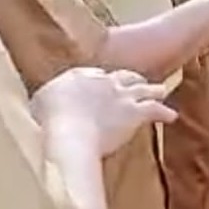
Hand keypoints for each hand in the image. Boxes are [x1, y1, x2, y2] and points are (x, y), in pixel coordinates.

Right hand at [31, 68, 177, 156]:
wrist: (68, 133)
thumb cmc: (48, 124)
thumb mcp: (38, 107)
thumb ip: (43, 104)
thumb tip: (36, 109)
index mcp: (78, 76)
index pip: (96, 75)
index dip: (103, 80)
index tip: (106, 83)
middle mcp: (103, 81)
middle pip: (123, 76)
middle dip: (132, 78)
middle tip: (137, 81)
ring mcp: (121, 95)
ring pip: (143, 88)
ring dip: (154, 89)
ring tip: (162, 90)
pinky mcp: (134, 112)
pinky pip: (155, 109)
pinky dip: (165, 112)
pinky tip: (172, 116)